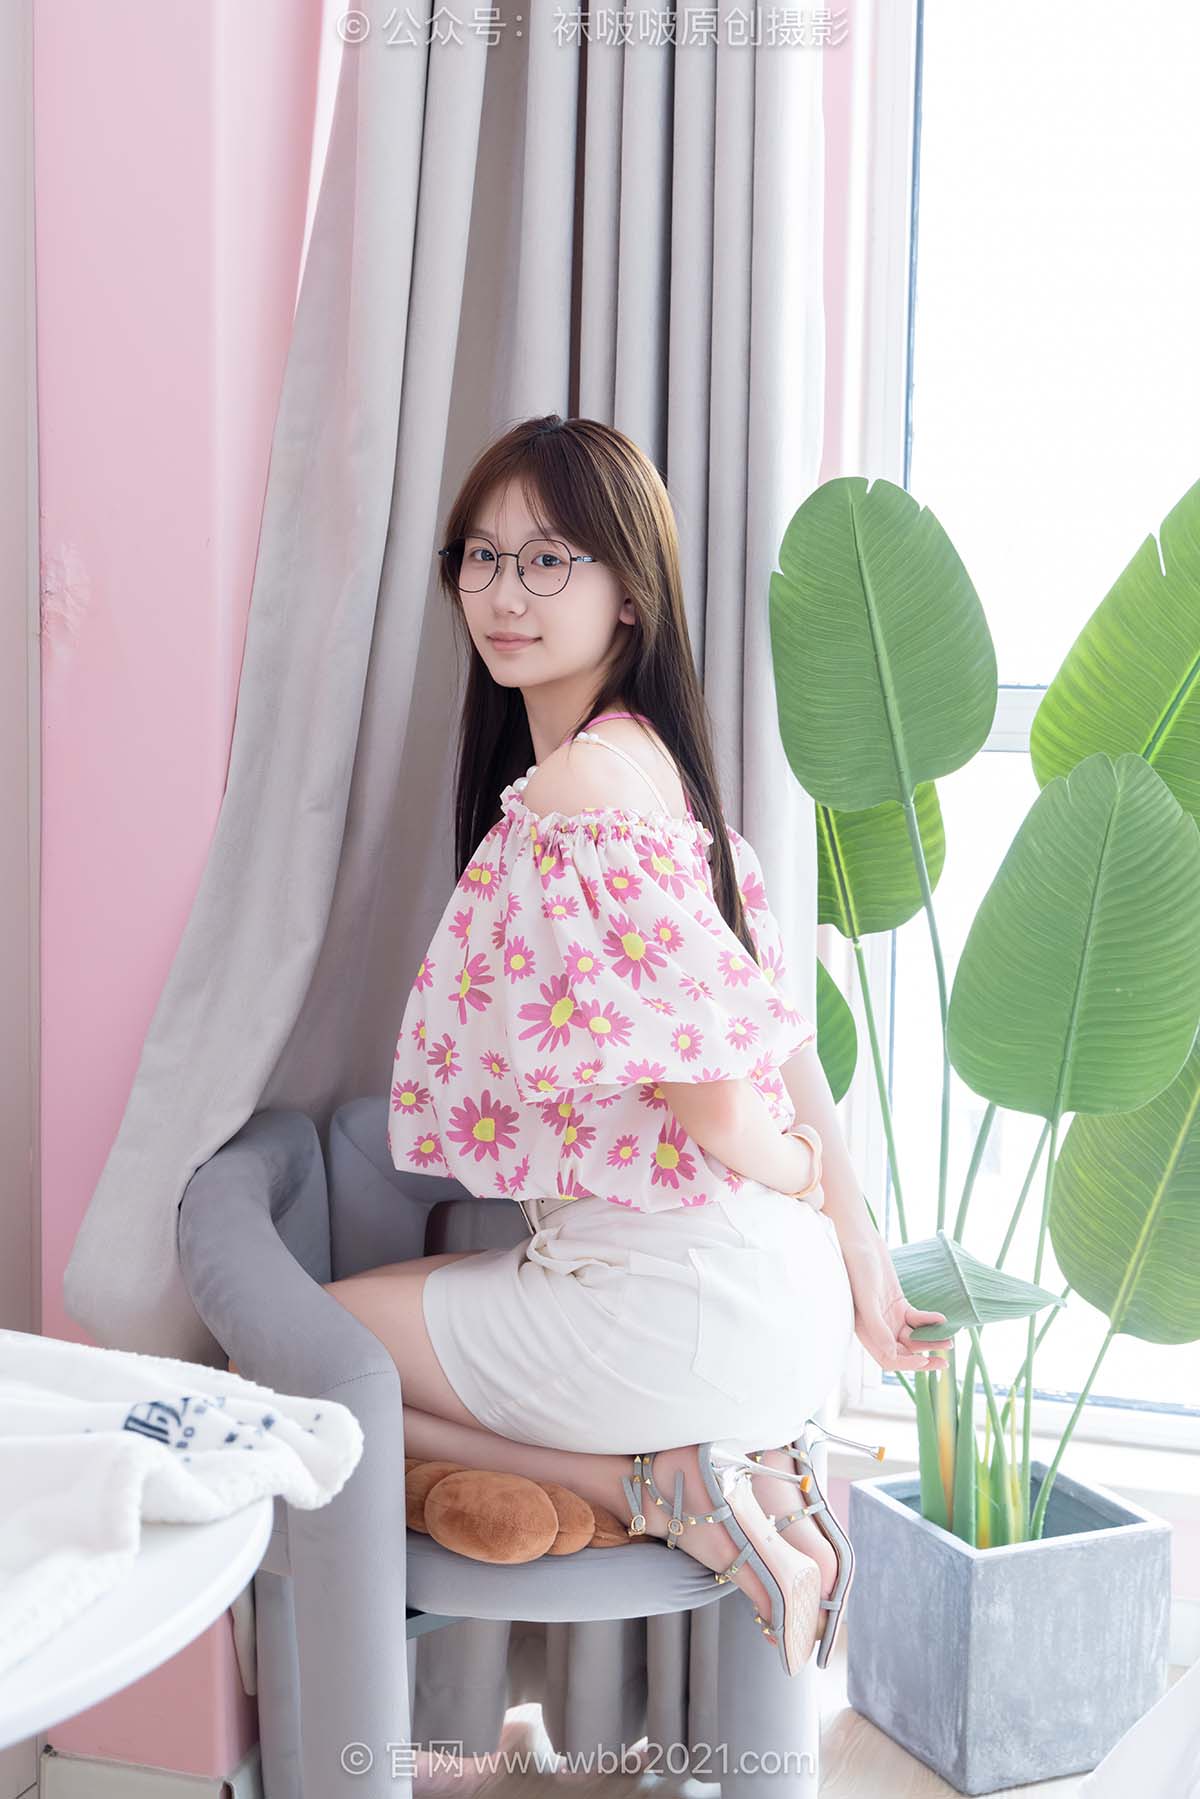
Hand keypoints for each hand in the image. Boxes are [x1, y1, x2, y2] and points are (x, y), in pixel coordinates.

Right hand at [837, 1226, 953, 1373]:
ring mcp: (889, 1317)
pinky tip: (941, 1318)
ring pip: (913, 1337)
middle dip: (924, 1358)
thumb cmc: (857, 1267)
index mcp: (866, 1331)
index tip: (924, 1360)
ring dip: (930, 1340)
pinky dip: (929, 1321)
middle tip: (944, 1362)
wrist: (860, 1242)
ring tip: (950, 1341)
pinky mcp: (899, 1304)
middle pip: (904, 1352)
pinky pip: (916, 1320)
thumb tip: (892, 1356)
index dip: (906, 1364)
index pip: (888, 1359)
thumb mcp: (867, 1298)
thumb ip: (877, 1327)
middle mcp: (878, 1328)